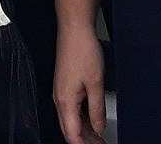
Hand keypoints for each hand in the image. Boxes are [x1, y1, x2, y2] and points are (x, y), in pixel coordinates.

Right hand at [53, 24, 106, 143]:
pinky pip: (72, 109)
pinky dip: (82, 118)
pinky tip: (93, 119)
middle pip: (70, 130)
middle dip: (84, 141)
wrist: (74, 29)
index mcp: (65, 101)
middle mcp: (60, 99)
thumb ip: (97, 109)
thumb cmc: (82, 50)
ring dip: (84, 130)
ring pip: (70, 120)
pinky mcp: (65, 85)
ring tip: (99, 137)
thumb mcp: (96, 83)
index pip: (72, 135)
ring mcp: (61, 92)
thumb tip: (98, 128)